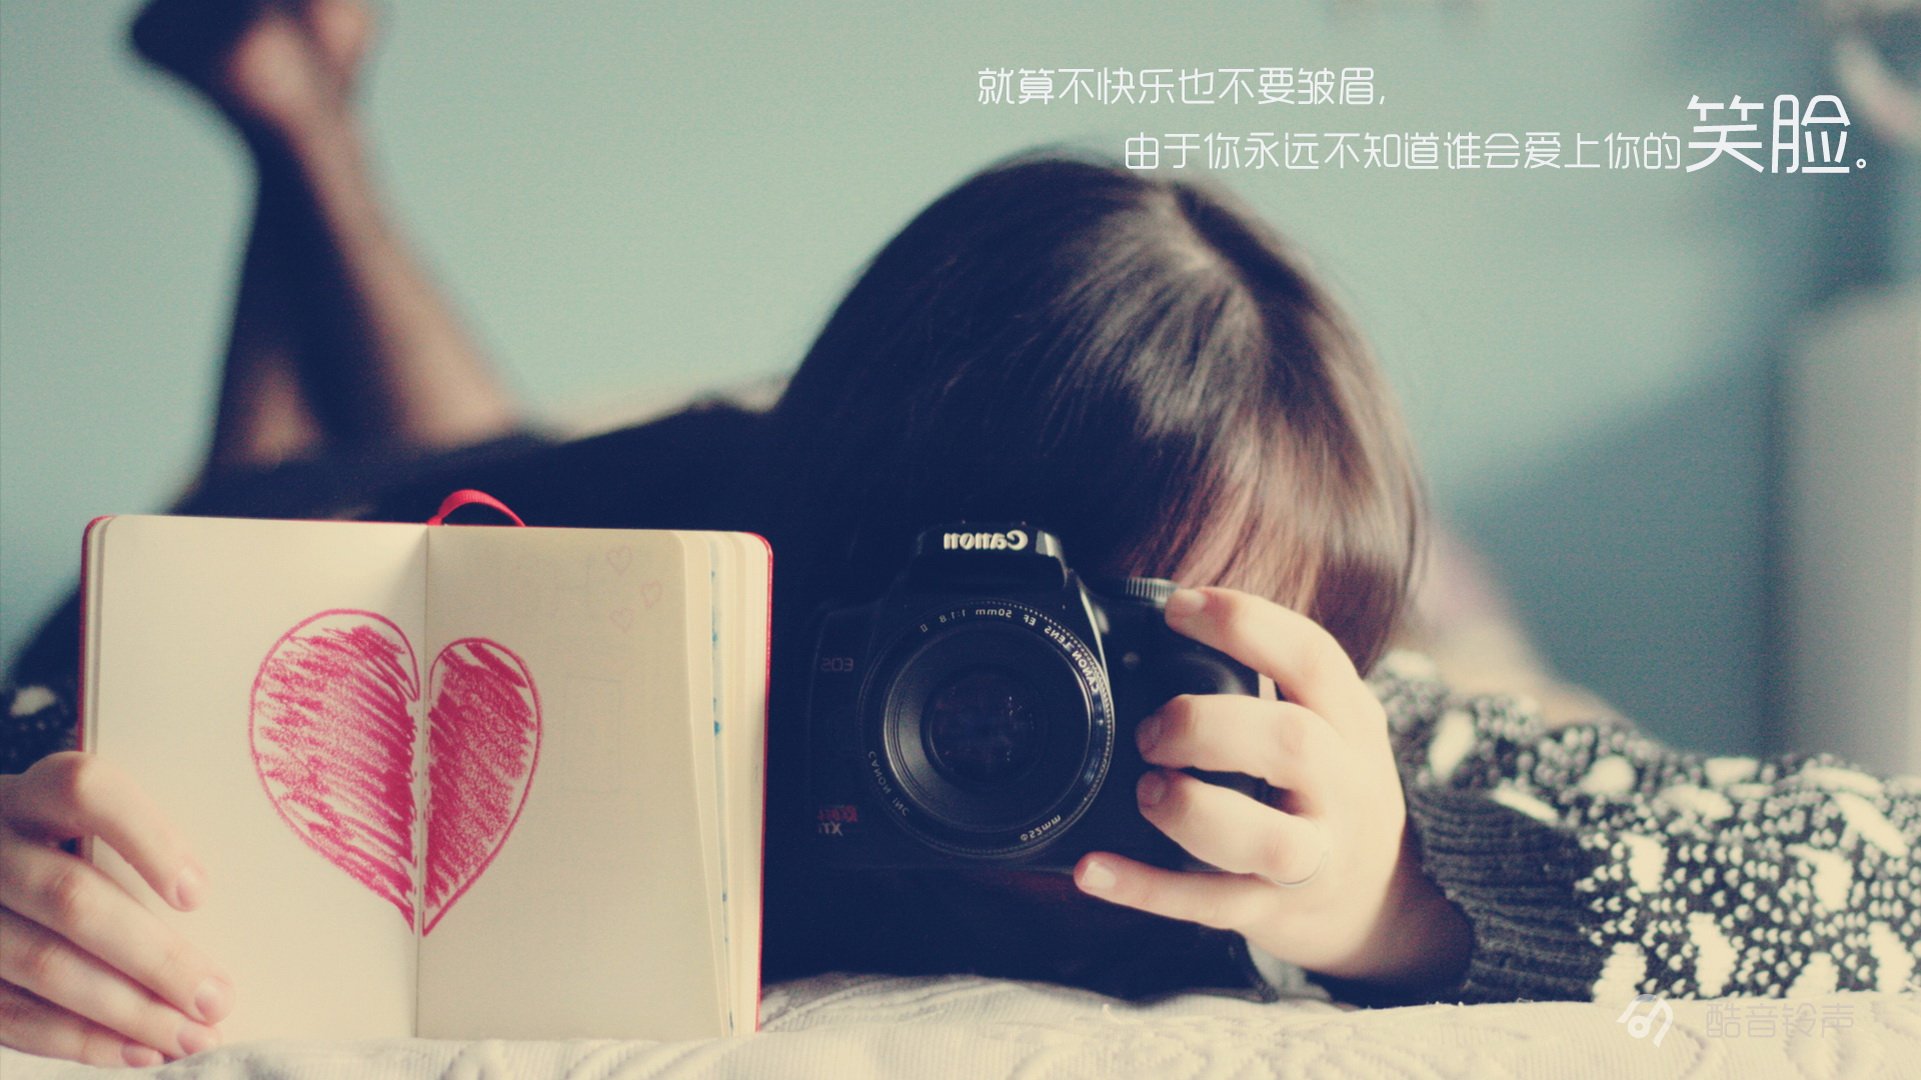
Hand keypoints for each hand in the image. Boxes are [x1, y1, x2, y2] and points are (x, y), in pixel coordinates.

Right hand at [0, 753, 230, 1064]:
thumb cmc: (73, 851)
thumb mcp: (94, 830)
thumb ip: (144, 851)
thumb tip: (244, 914)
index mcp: (35, 796)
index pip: (86, 791)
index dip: (145, 840)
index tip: (199, 894)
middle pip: (70, 898)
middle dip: (155, 958)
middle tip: (217, 998)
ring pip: (41, 965)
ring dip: (127, 1012)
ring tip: (192, 1038)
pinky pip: (9, 1015)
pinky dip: (80, 1041)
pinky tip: (139, 1052)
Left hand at [1073, 587, 1470, 993]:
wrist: (1380, 900)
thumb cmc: (1331, 791)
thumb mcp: (1334, 724)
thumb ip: (1278, 680)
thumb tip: (1168, 617)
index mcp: (1351, 723)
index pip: (1313, 657)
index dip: (1244, 624)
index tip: (1178, 608)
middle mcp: (1343, 787)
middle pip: (1293, 743)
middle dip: (1210, 726)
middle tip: (1152, 730)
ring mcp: (1315, 858)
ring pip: (1268, 841)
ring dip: (1193, 811)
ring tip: (1147, 791)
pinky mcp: (1274, 912)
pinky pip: (1209, 905)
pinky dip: (1144, 889)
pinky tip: (1092, 869)